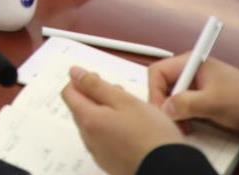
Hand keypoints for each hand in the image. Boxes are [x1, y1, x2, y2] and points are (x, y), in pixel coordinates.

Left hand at [62, 67, 185, 174]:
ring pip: (94, 125)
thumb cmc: (152, 136)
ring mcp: (100, 154)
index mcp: (88, 120)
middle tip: (119, 94)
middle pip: (81, 109)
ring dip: (105, 113)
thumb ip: (96, 85)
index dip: (81, 81)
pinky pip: (104, 141)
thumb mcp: (125, 101)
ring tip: (130, 111)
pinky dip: (112, 130)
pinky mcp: (111, 163)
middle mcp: (89, 139)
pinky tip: (133, 130)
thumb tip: (75, 73)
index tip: (98, 79)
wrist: (170, 170)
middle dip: (95, 97)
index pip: (68, 93)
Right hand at [149, 55, 238, 138]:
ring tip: (184, 127)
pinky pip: (183, 107)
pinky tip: (190, 126)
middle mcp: (190, 72)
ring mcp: (196, 86)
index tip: (162, 111)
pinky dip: (183, 117)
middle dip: (164, 104)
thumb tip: (165, 109)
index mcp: (190, 63)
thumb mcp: (214, 102)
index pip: (157, 72)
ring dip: (174, 113)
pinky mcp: (202, 100)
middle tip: (173, 123)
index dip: (154, 91)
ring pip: (172, 98)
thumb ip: (187, 103)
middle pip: (163, 85)